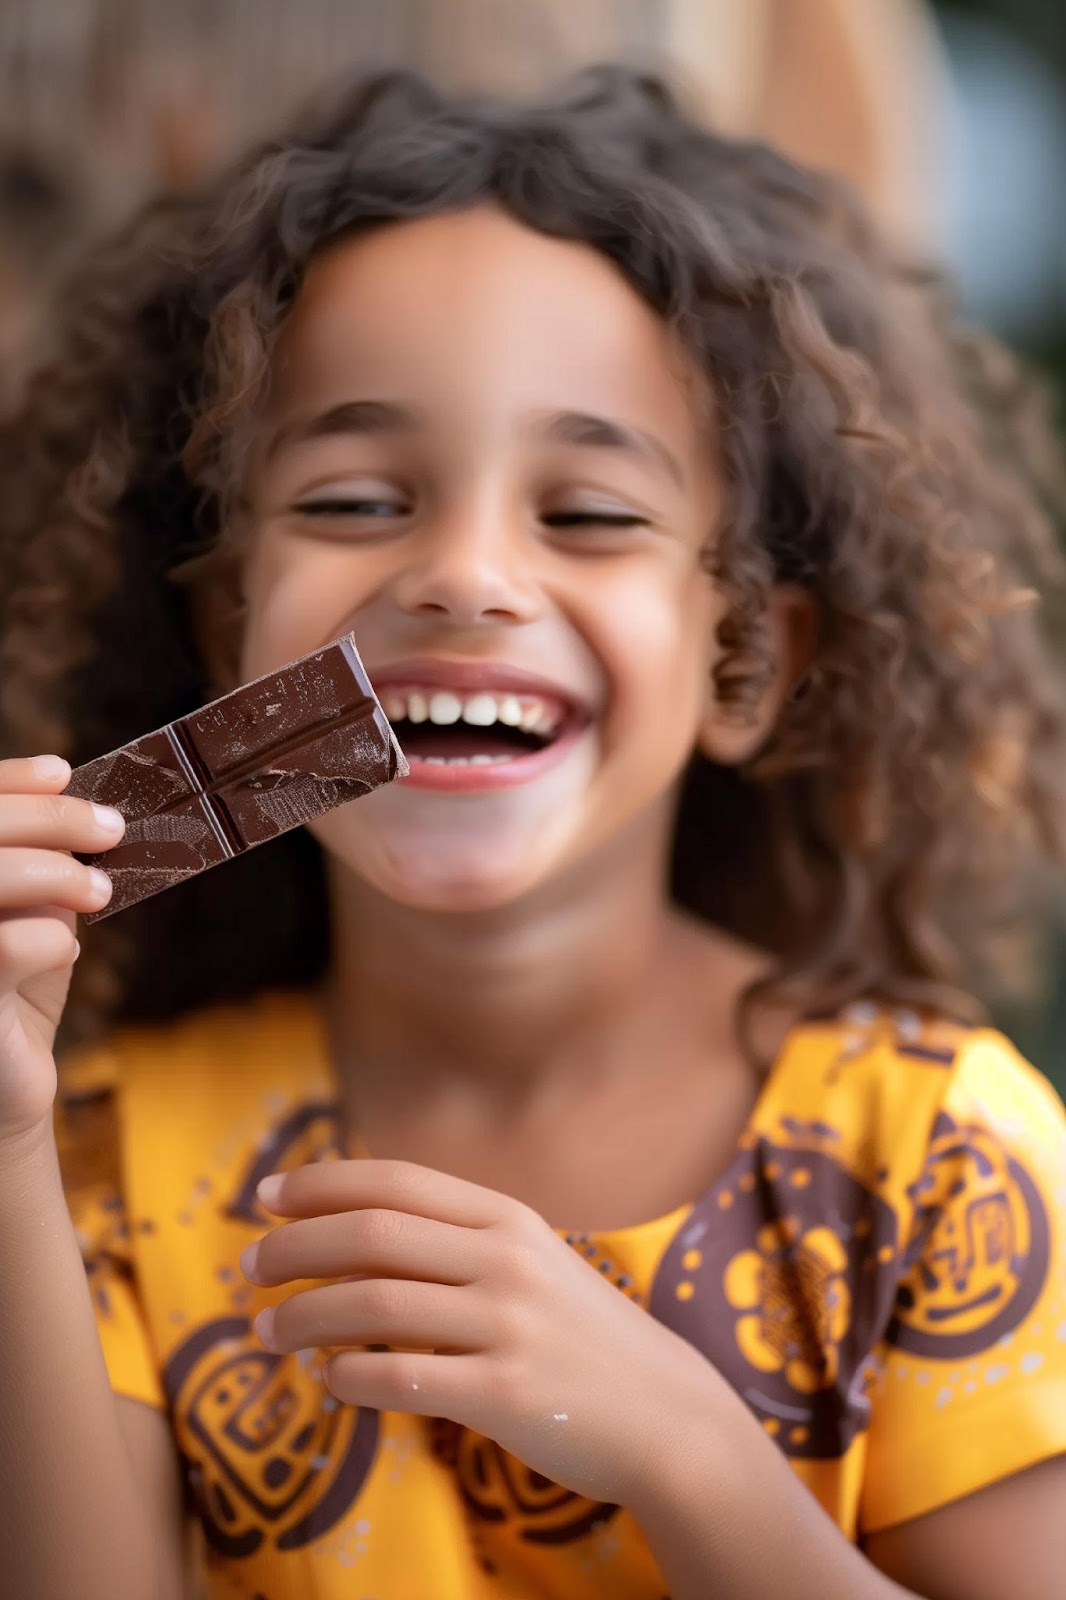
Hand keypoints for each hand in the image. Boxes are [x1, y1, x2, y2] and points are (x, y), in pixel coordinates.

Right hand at [0, 755, 121, 1141]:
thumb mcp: (30, 913)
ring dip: (58, 873)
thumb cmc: (15, 993)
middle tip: (111, 829)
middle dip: (52, 818)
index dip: (10, 782)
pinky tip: (62, 953)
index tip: (64, 772)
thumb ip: (37, 864)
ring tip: (99, 892)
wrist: (7, 1088)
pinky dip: (49, 938)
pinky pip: (7, 947)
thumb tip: (71, 798)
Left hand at [241, 1159, 717, 1507]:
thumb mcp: (532, 1262)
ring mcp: (508, 1326)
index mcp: (508, 1217)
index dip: (321, 1183)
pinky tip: (327, 1378)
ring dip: (303, 1317)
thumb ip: (459, 1239)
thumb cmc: (581, 1336)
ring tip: (266, 1332)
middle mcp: (506, 1260)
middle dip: (295, 1247)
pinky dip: (347, 1376)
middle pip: (372, 1235)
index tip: (265, 1198)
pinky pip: (399, 1380)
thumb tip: (352, 1230)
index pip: (396, 1180)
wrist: (666, 1412)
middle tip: (250, 1269)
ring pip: (374, 1306)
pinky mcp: (505, 1394)